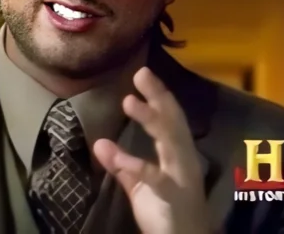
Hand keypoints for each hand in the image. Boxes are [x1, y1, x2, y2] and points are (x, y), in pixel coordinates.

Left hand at [93, 67, 208, 233]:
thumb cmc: (165, 211)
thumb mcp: (140, 185)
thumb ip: (122, 164)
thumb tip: (99, 143)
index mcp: (177, 154)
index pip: (170, 118)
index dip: (158, 95)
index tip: (143, 74)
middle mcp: (184, 159)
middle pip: (174, 121)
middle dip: (159, 96)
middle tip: (142, 73)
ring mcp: (182, 176)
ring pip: (171, 140)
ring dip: (151, 119)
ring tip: (128, 101)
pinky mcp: (174, 195)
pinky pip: (154, 177)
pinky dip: (134, 163)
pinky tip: (112, 152)